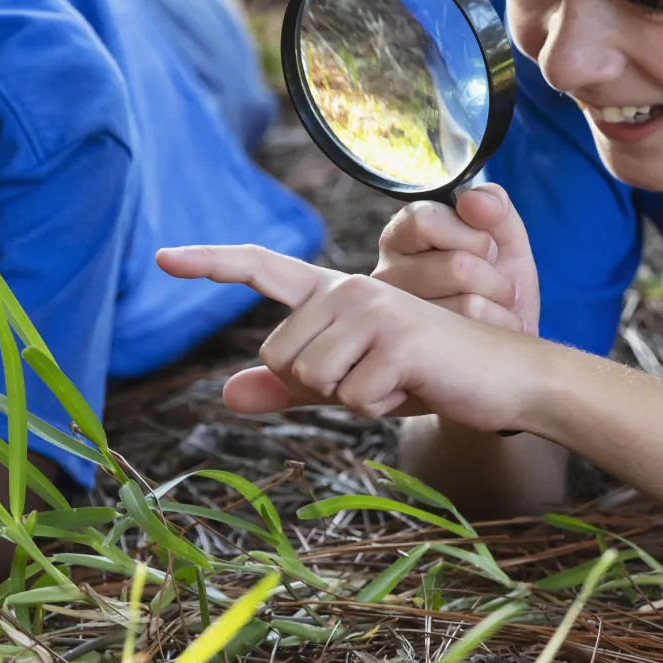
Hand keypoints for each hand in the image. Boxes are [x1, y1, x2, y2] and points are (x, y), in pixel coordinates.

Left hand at [156, 245, 541, 432]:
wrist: (500, 379)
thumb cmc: (421, 376)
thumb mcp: (347, 383)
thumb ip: (288, 387)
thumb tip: (225, 396)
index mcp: (331, 294)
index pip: (261, 267)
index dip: (210, 261)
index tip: (163, 255)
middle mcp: (346, 289)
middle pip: (278, 358)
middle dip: (322, 386)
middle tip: (375, 375)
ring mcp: (371, 308)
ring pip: (312, 379)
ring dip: (354, 397)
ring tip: (396, 377)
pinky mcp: (396, 337)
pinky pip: (352, 397)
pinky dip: (381, 407)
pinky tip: (415, 384)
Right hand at [374, 183, 538, 334]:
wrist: (507, 346)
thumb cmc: (496, 284)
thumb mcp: (503, 237)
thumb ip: (493, 208)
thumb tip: (473, 201)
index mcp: (400, 237)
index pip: (426, 219)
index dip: (472, 235)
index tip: (485, 249)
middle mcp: (386, 276)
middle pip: (457, 266)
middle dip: (495, 277)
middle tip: (497, 287)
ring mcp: (398, 322)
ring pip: (469, 304)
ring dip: (500, 307)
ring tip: (495, 312)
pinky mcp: (418, 354)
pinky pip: (475, 336)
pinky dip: (501, 330)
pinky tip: (490, 335)